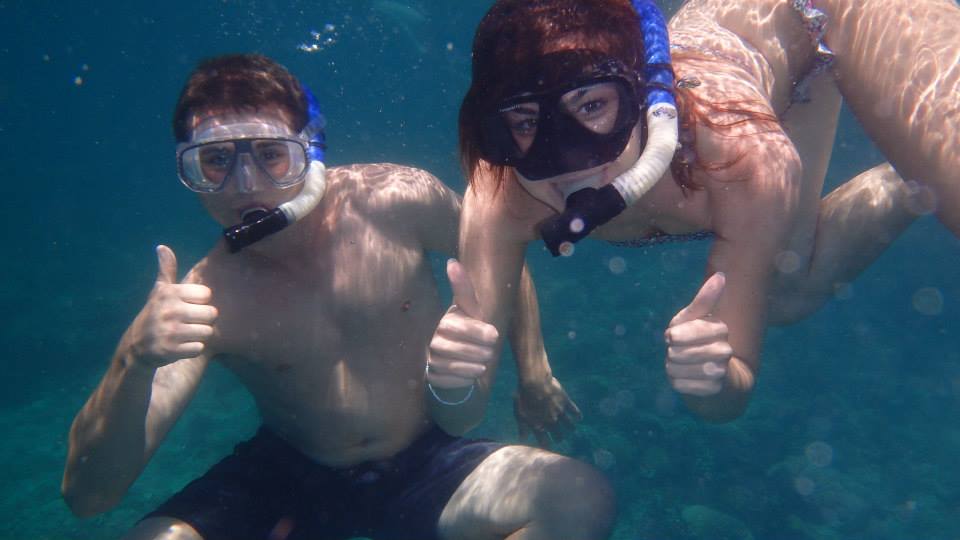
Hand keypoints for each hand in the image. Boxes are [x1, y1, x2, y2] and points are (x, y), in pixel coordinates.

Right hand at [128, 245, 217, 369]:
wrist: (136, 347)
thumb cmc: (154, 315)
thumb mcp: (159, 291)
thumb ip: (166, 270)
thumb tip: (162, 247)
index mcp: (170, 293)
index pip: (207, 295)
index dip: (200, 302)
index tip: (187, 306)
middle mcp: (170, 310)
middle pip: (211, 314)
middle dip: (203, 320)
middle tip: (188, 323)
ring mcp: (170, 331)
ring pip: (207, 332)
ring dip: (199, 335)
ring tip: (184, 334)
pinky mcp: (171, 350)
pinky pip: (199, 348)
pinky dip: (193, 349)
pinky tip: (180, 346)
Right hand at [427, 259, 498, 388]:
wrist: (455, 355)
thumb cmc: (466, 327)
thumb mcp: (470, 309)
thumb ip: (463, 288)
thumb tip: (451, 261)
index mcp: (444, 321)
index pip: (461, 327)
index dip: (479, 332)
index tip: (494, 336)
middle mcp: (433, 340)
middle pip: (462, 349)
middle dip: (481, 352)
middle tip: (489, 352)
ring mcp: (430, 359)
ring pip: (457, 367)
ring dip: (475, 366)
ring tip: (482, 363)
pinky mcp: (431, 377)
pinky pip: (451, 382)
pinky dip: (465, 380)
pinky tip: (470, 374)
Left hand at [514, 376, 581, 447]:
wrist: (534, 382)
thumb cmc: (524, 397)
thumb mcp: (519, 413)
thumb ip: (522, 427)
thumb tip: (523, 438)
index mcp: (539, 425)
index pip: (545, 442)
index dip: (546, 445)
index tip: (548, 446)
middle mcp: (551, 422)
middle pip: (559, 436)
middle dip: (559, 438)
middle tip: (559, 438)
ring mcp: (560, 412)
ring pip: (570, 426)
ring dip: (571, 428)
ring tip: (571, 429)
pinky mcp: (566, 402)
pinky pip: (575, 412)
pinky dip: (578, 415)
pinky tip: (578, 417)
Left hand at [664, 273, 729, 396]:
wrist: (714, 377)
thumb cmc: (698, 341)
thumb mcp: (695, 319)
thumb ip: (705, 300)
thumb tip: (722, 275)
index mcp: (719, 329)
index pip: (680, 333)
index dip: (673, 336)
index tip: (674, 337)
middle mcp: (725, 350)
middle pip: (676, 352)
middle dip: (672, 353)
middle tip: (680, 353)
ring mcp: (719, 372)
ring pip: (677, 369)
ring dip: (673, 369)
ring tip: (683, 366)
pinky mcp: (712, 390)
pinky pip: (681, 386)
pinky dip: (678, 383)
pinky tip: (687, 380)